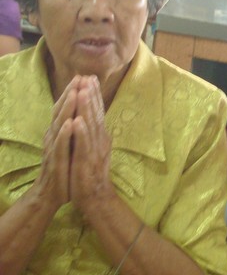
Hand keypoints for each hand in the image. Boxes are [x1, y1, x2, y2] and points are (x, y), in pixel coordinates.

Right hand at [32, 77, 78, 210]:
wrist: (53, 194)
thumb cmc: (65, 168)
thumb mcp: (71, 146)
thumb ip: (75, 130)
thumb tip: (83, 114)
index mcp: (60, 132)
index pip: (68, 109)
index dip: (76, 93)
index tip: (87, 77)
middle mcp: (55, 136)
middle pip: (62, 111)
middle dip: (71, 94)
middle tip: (80, 77)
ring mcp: (54, 148)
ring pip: (60, 124)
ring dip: (67, 108)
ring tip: (75, 92)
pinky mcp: (56, 161)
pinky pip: (60, 145)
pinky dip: (65, 134)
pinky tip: (70, 123)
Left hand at [69, 76, 116, 215]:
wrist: (95, 197)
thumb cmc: (91, 173)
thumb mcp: (93, 149)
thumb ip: (93, 134)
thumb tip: (92, 118)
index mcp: (100, 137)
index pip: (97, 112)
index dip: (94, 95)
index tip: (90, 78)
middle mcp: (100, 140)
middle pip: (96, 114)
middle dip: (91, 96)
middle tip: (88, 78)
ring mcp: (95, 151)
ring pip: (91, 126)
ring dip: (87, 109)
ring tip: (83, 92)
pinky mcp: (87, 162)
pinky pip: (84, 145)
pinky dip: (81, 133)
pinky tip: (77, 122)